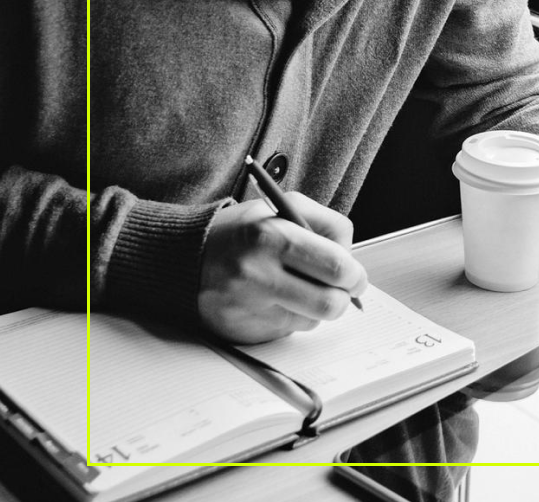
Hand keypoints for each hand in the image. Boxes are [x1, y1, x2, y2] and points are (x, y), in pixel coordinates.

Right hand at [197, 196, 368, 342]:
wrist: (183, 259)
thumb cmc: (240, 231)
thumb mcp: (283, 206)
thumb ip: (326, 223)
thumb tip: (351, 256)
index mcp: (271, 237)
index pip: (335, 266)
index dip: (354, 274)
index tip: (355, 274)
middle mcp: (257, 275)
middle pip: (329, 303)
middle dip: (345, 297)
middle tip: (344, 288)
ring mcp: (248, 308)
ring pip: (312, 321)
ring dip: (316, 307)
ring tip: (299, 287)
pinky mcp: (242, 332)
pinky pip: (288, 331)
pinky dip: (292, 317)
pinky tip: (277, 299)